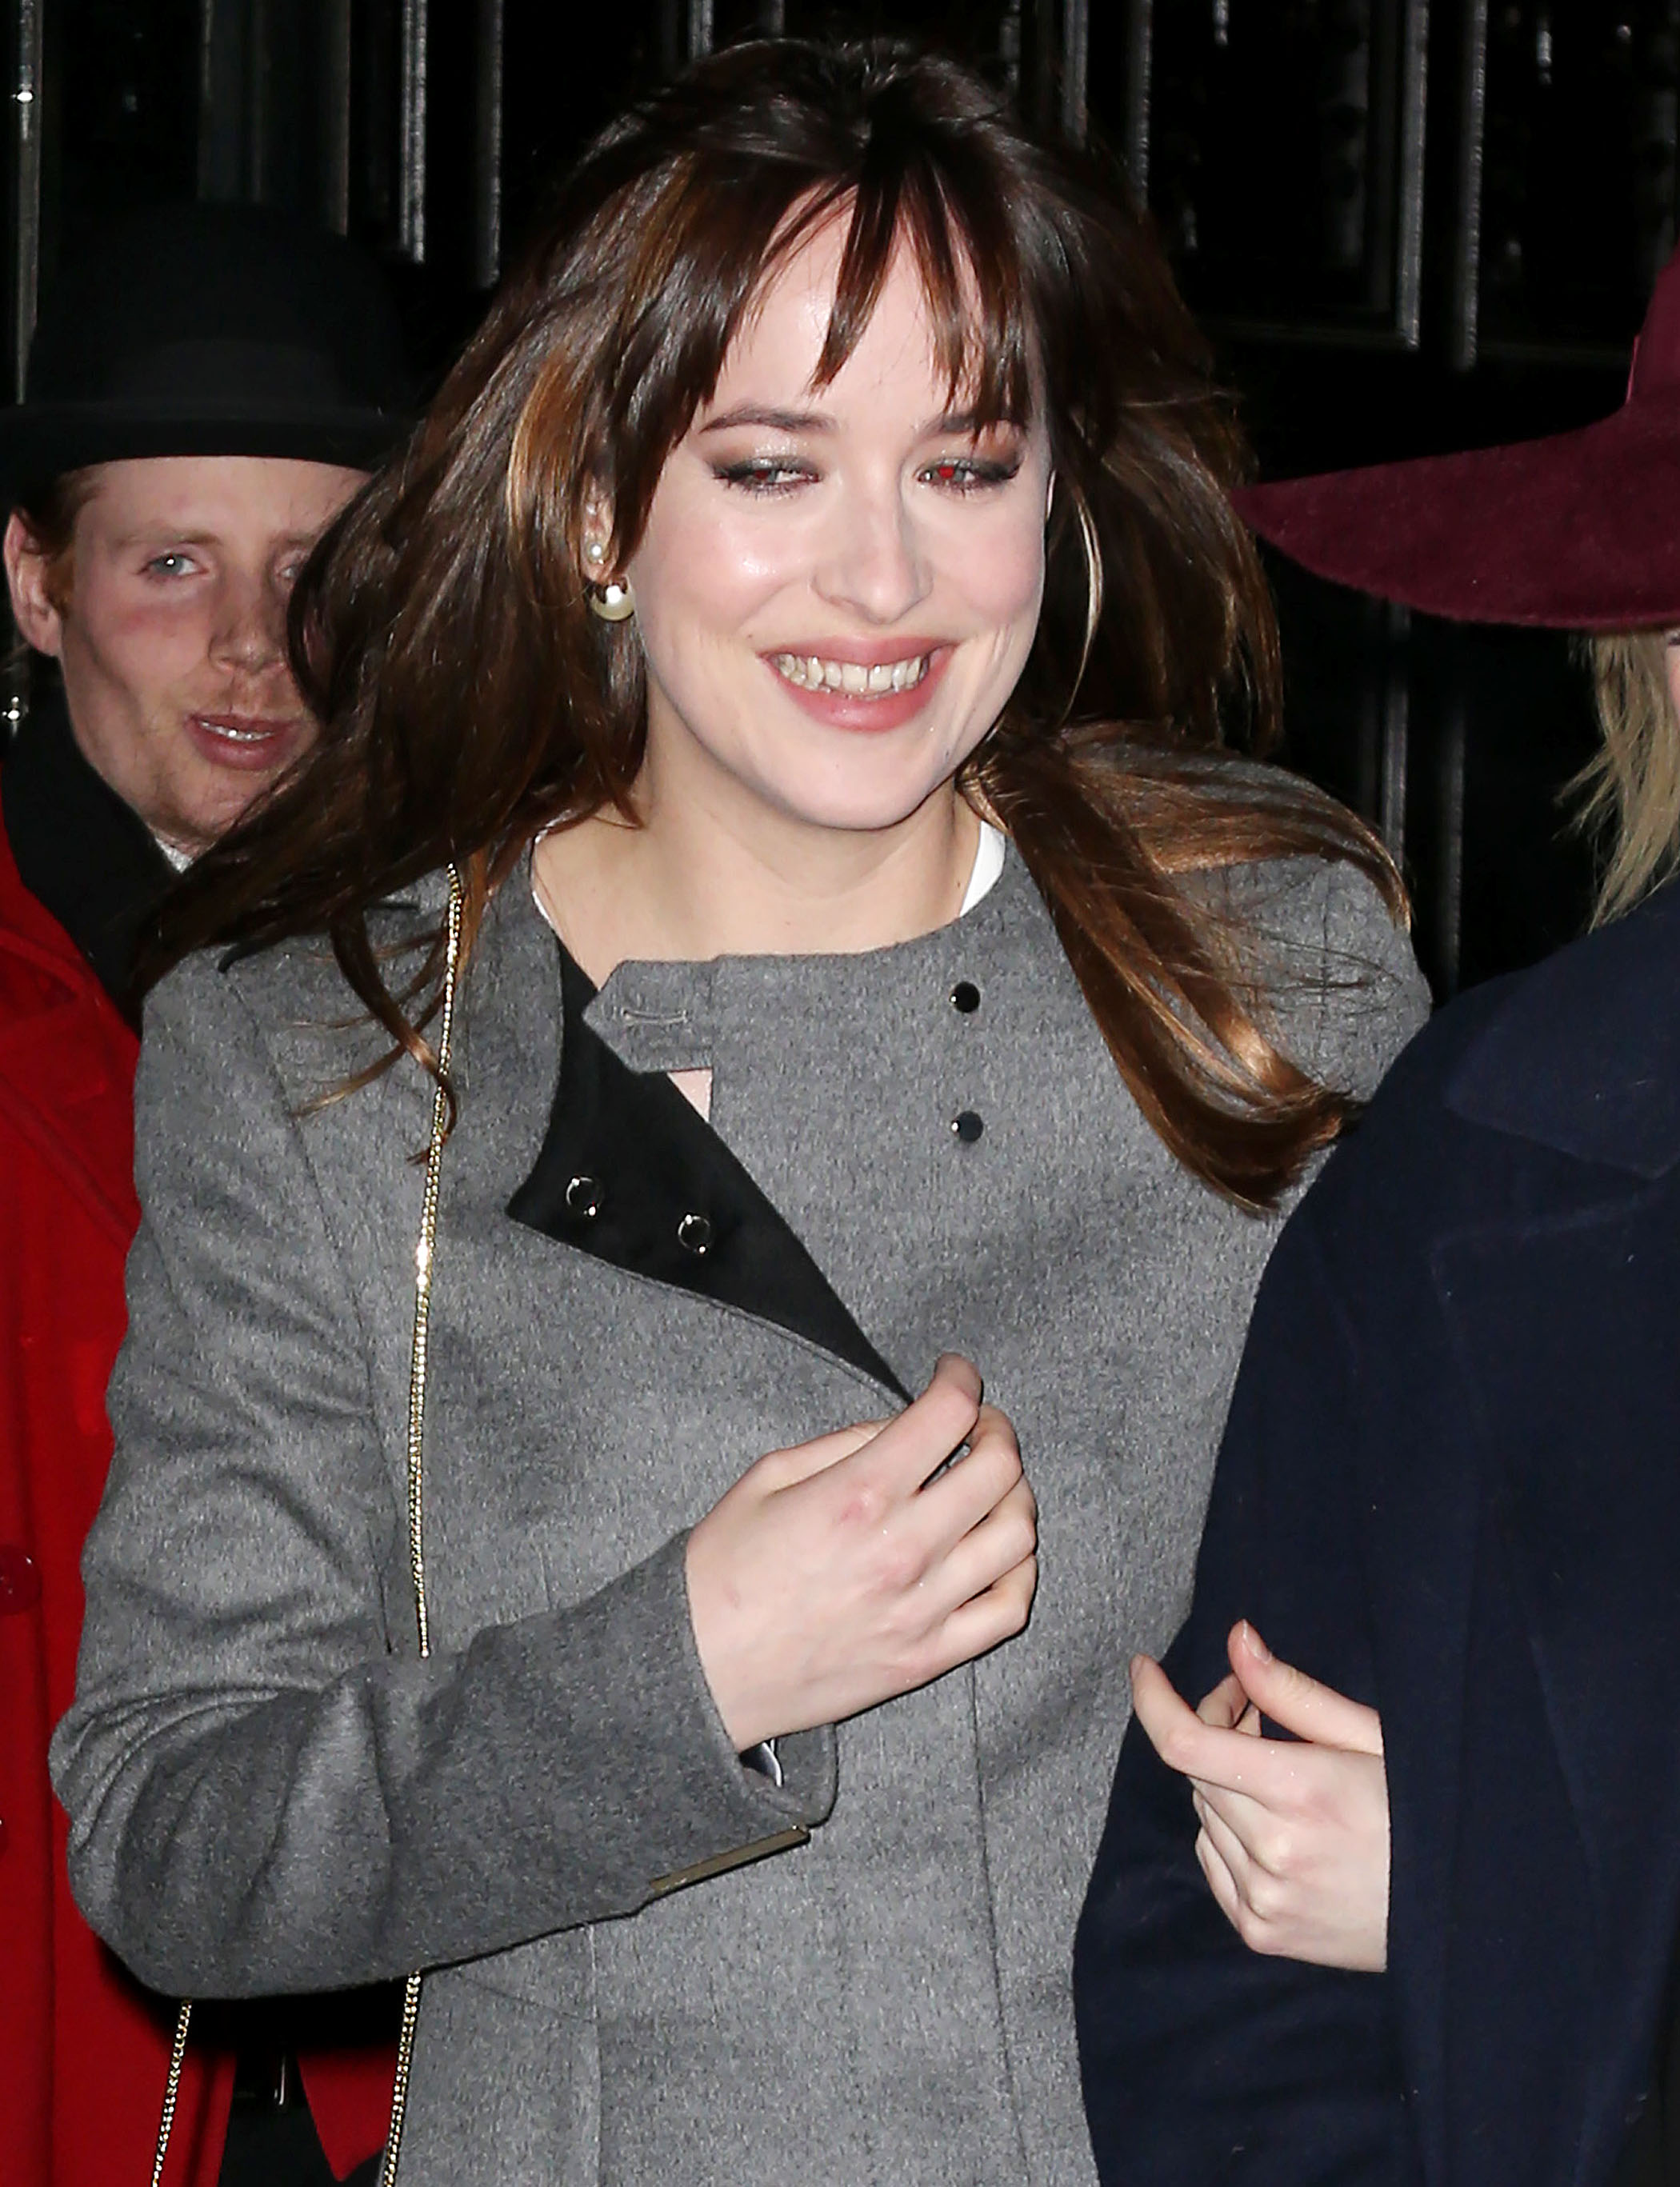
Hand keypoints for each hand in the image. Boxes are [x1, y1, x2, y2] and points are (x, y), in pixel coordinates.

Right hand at [685, 1354, 1036, 1748]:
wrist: (700, 1670)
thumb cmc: (722, 1572)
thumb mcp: (768, 1477)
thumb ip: (846, 1442)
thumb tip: (905, 1424)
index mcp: (858, 1494)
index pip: (948, 1414)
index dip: (960, 1378)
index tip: (953, 1374)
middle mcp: (902, 1549)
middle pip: (999, 1468)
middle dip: (996, 1430)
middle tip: (977, 1426)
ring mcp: (922, 1608)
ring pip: (1016, 1536)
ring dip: (1014, 1494)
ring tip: (991, 1485)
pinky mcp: (928, 1657)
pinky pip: (1008, 1608)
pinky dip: (1020, 1569)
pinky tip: (999, 1550)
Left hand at [1129, 1621, 1389, 1971]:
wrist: (1462, 1918)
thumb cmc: (1423, 1815)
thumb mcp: (1371, 1738)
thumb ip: (1292, 1691)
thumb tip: (1236, 1640)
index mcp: (1301, 1792)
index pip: (1186, 1743)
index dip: (1153, 1700)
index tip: (1144, 1668)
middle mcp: (1273, 1851)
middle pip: (1198, 1770)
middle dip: (1218, 1731)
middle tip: (1260, 1716)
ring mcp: (1264, 1899)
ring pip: (1204, 1813)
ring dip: (1225, 1785)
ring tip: (1281, 1776)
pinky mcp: (1261, 1932)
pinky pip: (1211, 1860)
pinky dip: (1228, 1833)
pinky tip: (1278, 1828)